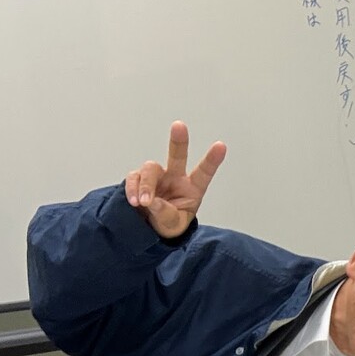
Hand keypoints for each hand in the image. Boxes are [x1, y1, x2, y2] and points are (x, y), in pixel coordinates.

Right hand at [124, 120, 226, 238]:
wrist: (151, 229)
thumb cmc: (169, 224)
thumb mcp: (173, 225)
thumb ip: (165, 214)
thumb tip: (152, 201)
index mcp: (192, 189)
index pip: (204, 172)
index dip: (212, 160)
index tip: (221, 146)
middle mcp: (175, 178)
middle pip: (177, 156)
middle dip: (178, 141)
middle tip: (179, 126)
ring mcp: (157, 177)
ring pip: (150, 169)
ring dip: (146, 186)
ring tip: (144, 203)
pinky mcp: (139, 178)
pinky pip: (134, 177)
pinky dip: (132, 189)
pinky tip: (134, 202)